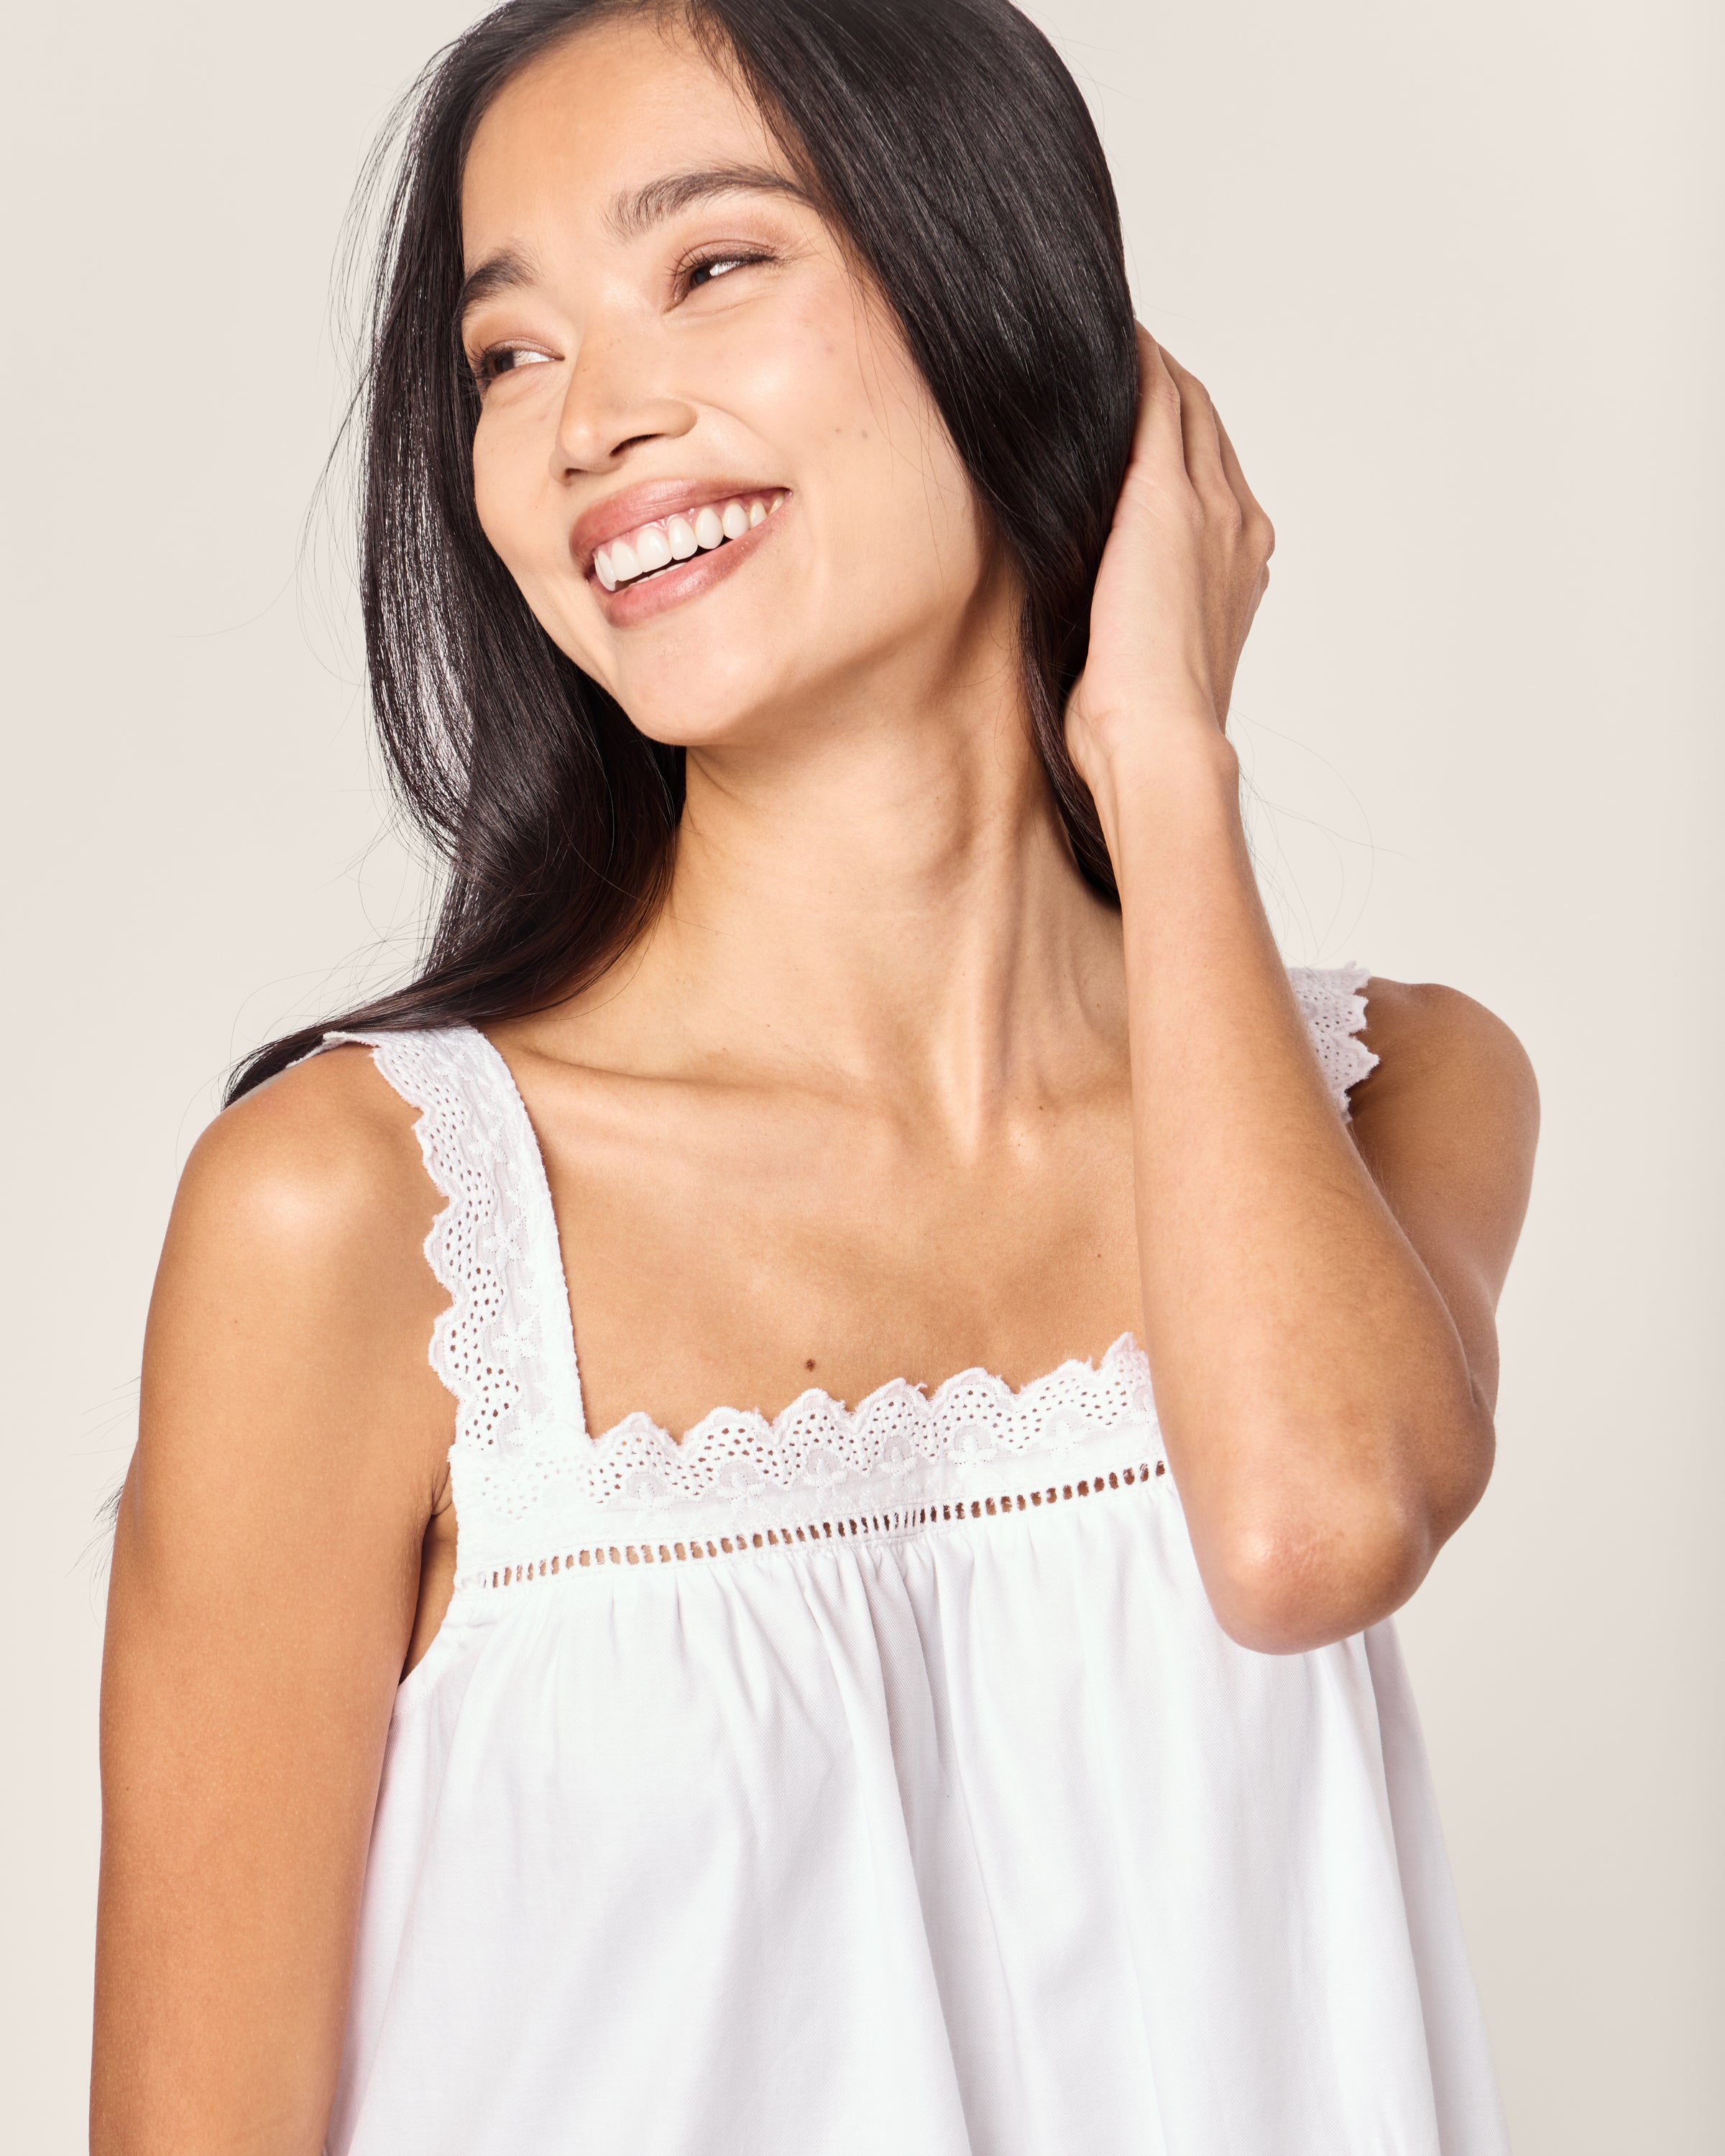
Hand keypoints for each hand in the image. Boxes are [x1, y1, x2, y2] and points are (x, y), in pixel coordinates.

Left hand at [1065, 327, 1274, 797]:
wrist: (1164, 743)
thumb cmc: (1143, 725)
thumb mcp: (1145, 648)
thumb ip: (1133, 603)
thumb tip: (1092, 600)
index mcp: (1240, 558)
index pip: (1209, 466)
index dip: (1176, 428)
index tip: (1138, 403)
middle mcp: (1236, 522)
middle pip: (1202, 422)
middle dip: (1164, 383)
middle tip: (1115, 347)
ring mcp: (1208, 506)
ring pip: (1180, 402)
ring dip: (1146, 364)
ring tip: (1101, 333)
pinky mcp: (1164, 500)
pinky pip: (1152, 402)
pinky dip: (1131, 364)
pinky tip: (1102, 337)